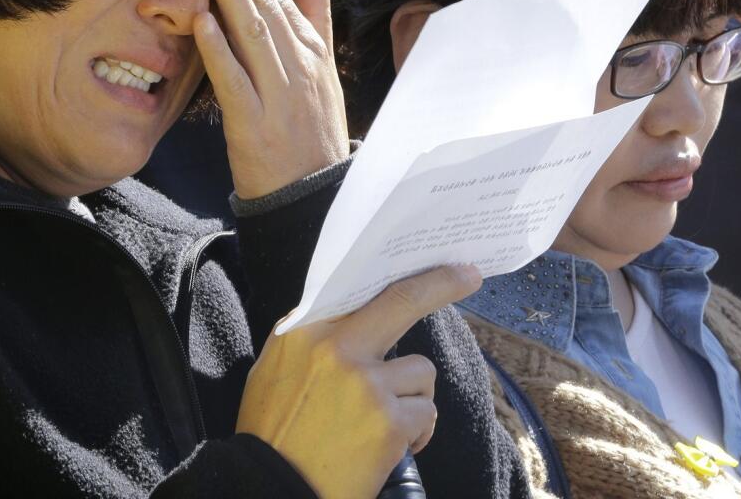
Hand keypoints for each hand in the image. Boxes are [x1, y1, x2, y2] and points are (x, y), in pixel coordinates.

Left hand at [194, 0, 348, 199]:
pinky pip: (235, 82)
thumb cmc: (313, 132)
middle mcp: (298, 67)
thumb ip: (318, 15)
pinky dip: (219, 50)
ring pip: (251, 34)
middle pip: (264, 5)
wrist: (314, 199)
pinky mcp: (256, 126)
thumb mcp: (322, 70)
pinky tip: (201, 21)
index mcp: (311, 51)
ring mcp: (278, 95)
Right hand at [236, 264, 482, 497]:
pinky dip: (415, 433)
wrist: (272, 488)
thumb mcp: (275, 369)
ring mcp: (366, 383)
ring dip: (412, 398)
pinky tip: (391, 449)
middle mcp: (336, 347)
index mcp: (304, 330)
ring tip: (384, 424)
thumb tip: (354, 318)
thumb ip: (313, 340)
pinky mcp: (389, 420)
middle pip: (402, 300)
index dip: (400, 276)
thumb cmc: (273, 432)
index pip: (361, 288)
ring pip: (421, 372)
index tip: (432, 265)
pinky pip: (425, 414)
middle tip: (469, 275)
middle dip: (441, 283)